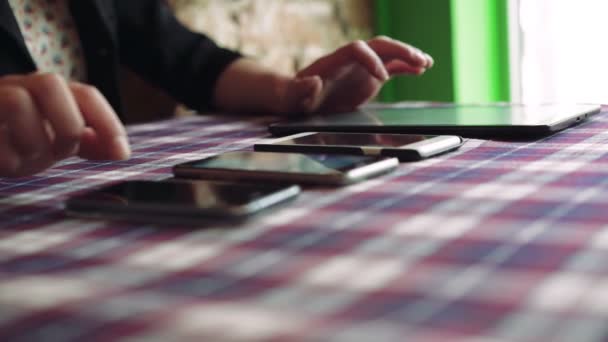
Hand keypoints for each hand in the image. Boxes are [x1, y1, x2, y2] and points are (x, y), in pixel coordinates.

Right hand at [0, 73, 129, 177]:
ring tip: (25, 157)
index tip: (121, 154)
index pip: (86, 94)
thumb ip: (89, 143)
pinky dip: (6, 157)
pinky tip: (6, 162)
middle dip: (66, 125)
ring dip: (32, 142)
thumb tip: (120, 152)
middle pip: (52, 84)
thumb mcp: (56, 143)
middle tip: (59, 152)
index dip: (108, 122)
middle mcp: (19, 87)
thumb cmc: (17, 142)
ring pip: (17, 101)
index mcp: (48, 93)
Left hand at [281, 36, 433, 113]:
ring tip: (427, 62)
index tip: (383, 77)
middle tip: (418, 60)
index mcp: (334, 61)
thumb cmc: (296, 98)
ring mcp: (363, 65)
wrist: (302, 98)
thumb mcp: (294, 97)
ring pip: (389, 53)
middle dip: (398, 51)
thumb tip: (313, 83)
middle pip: (378, 45)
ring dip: (408, 55)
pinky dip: (407, 66)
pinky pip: (392, 66)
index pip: (356, 49)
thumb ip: (302, 91)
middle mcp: (352, 59)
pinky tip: (423, 68)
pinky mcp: (371, 76)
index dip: (371, 60)